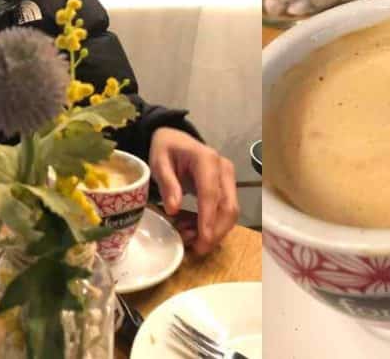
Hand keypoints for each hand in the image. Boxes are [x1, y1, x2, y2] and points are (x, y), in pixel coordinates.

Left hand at [149, 128, 238, 255]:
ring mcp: (228, 178)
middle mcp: (223, 168)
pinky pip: (225, 210)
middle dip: (216, 232)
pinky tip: (193, 230)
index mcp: (206, 159)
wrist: (175, 139)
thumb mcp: (159, 162)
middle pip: (229, 206)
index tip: (203, 240)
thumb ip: (167, 183)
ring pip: (230, 211)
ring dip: (214, 231)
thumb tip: (173, 209)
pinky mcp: (227, 187)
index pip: (211, 193)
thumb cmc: (166, 149)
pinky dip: (212, 225)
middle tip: (197, 250)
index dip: (208, 218)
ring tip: (189, 239)